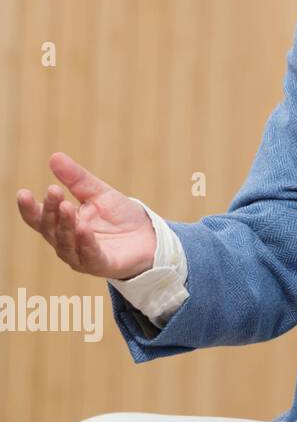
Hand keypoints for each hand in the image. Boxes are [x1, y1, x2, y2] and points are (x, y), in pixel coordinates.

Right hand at [15, 152, 156, 279]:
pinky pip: (89, 255)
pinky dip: (84, 242)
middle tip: (53, 191)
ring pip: (65, 244)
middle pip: (50, 229)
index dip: (29, 207)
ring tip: (66, 206)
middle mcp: (67, 242)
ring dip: (65, 225)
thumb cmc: (120, 216)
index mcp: (63, 224)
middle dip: (50, 210)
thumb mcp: (99, 192)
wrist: (149, 235)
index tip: (23, 193)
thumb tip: (54, 156)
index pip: (39, 217)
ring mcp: (81, 256)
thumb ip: (77, 179)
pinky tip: (83, 228)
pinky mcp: (100, 264)